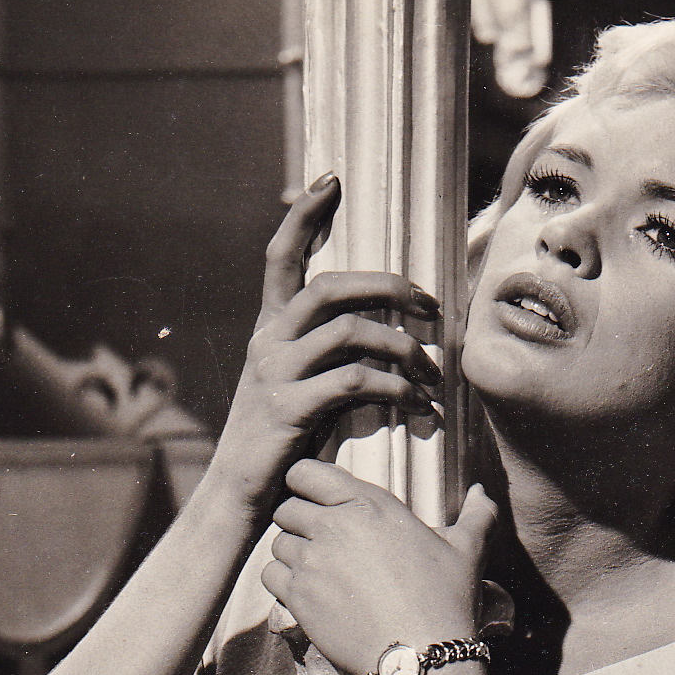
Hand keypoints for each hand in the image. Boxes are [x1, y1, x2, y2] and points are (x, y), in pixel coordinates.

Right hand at [206, 175, 444, 517]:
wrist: (240, 494)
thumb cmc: (282, 441)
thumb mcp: (300, 385)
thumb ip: (329, 355)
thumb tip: (389, 335)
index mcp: (270, 330)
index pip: (280, 257)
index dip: (303, 215)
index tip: (331, 179)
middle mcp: (267, 343)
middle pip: (328, 289)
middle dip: (387, 287)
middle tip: (431, 304)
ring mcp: (275, 375)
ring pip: (348, 333)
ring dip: (402, 347)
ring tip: (434, 370)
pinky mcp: (289, 410)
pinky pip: (353, 382)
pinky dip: (395, 388)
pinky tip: (418, 403)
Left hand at [261, 459, 498, 674]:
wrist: (420, 656)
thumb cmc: (445, 600)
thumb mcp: (467, 552)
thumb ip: (475, 515)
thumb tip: (482, 492)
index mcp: (369, 504)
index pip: (307, 472)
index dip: (304, 482)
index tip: (314, 496)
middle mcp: (333, 526)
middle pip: (287, 508)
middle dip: (299, 520)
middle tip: (320, 539)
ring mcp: (312, 562)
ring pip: (278, 543)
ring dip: (292, 552)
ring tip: (317, 569)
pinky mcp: (299, 597)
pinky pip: (270, 575)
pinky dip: (282, 580)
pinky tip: (306, 589)